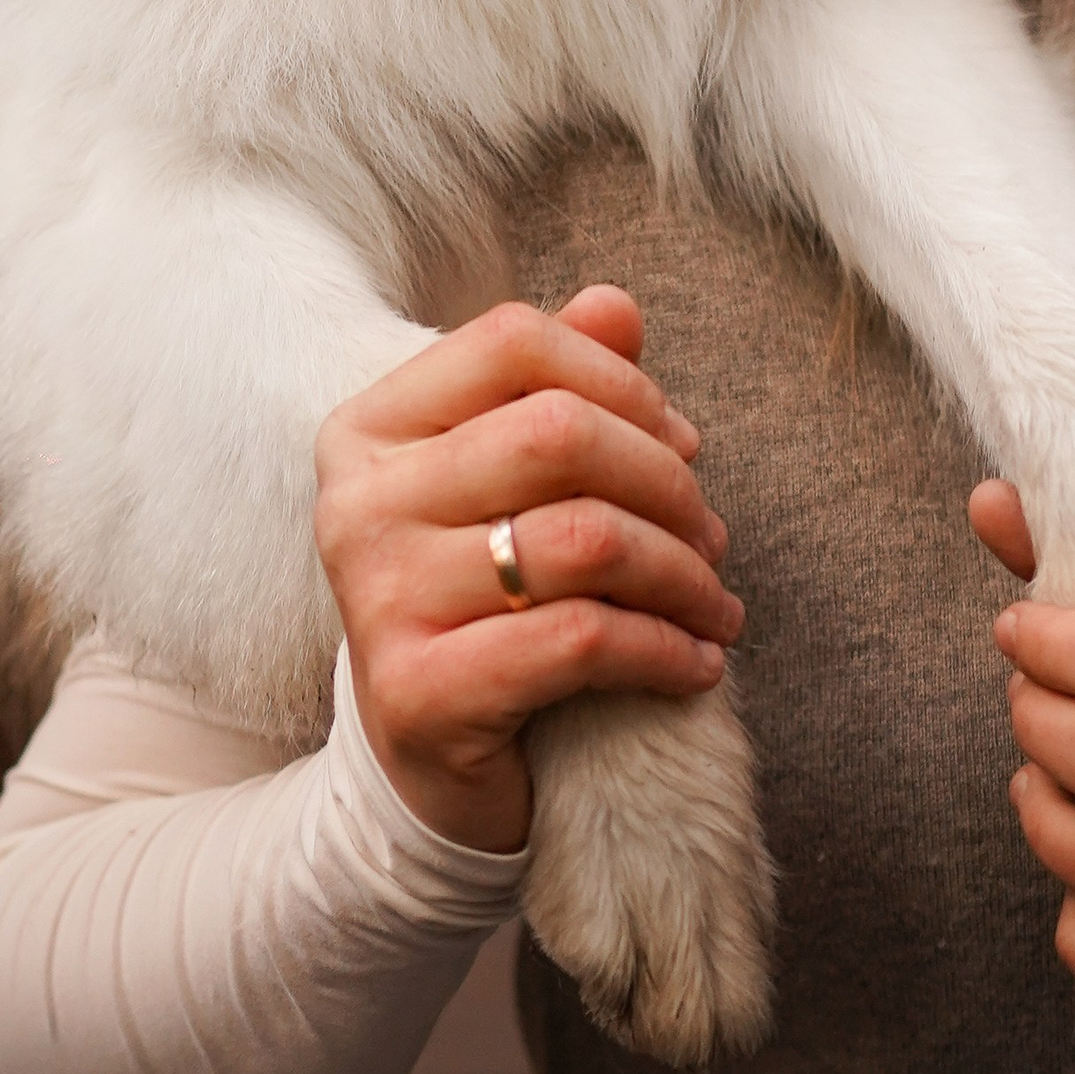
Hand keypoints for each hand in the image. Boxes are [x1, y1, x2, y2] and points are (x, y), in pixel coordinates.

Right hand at [313, 289, 742, 854]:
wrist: (422, 767)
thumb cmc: (480, 598)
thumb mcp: (508, 485)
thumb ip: (556, 387)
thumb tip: (617, 306)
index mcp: (369, 428)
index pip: (511, 341)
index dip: (619, 379)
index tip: (682, 441)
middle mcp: (357, 502)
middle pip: (557, 433)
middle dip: (666, 482)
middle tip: (713, 535)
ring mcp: (379, 598)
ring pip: (584, 539)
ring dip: (683, 573)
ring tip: (716, 603)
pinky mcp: (418, 694)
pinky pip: (581, 640)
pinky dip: (665, 648)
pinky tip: (697, 662)